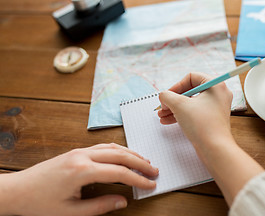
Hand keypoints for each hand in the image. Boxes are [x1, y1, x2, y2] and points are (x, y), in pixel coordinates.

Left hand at [0, 143, 158, 215]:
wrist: (17, 190)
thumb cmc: (39, 203)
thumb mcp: (71, 212)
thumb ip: (100, 206)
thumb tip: (122, 201)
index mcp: (82, 170)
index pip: (119, 172)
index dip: (138, 179)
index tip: (150, 184)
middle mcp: (82, 156)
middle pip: (120, 154)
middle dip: (140, 162)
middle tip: (154, 171)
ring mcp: (79, 151)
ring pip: (112, 147)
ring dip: (131, 153)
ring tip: (145, 162)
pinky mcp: (76, 151)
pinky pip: (103, 147)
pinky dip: (118, 150)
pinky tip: (124, 155)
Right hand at [158, 72, 233, 148]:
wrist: (215, 149)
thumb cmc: (202, 125)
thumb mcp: (179, 105)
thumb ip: (167, 96)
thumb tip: (163, 95)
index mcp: (215, 85)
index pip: (191, 77)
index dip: (176, 86)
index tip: (167, 96)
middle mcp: (218, 94)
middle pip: (190, 90)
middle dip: (173, 99)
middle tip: (162, 107)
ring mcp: (216, 108)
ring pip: (191, 103)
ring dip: (174, 108)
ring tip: (162, 116)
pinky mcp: (212, 119)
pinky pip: (194, 113)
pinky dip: (181, 115)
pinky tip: (168, 121)